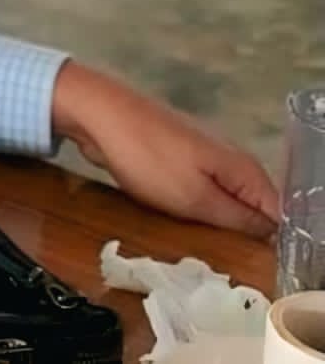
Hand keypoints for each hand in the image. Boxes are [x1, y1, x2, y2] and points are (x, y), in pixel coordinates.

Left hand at [51, 61, 279, 238]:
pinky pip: (195, 190)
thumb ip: (238, 219)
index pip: (279, 214)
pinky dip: (189, 206)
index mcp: (245, 168)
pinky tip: (177, 220)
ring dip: (211, 221)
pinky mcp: (176, 157)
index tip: (252, 262)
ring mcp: (202, 156)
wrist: (98, 114)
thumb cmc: (148, 158)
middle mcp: (231, 159)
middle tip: (221, 257)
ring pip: (221, 200)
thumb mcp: (196, 198)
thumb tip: (273, 233)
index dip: (269, 242)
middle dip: (238, 233)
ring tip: (197, 242)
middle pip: (250, 208)